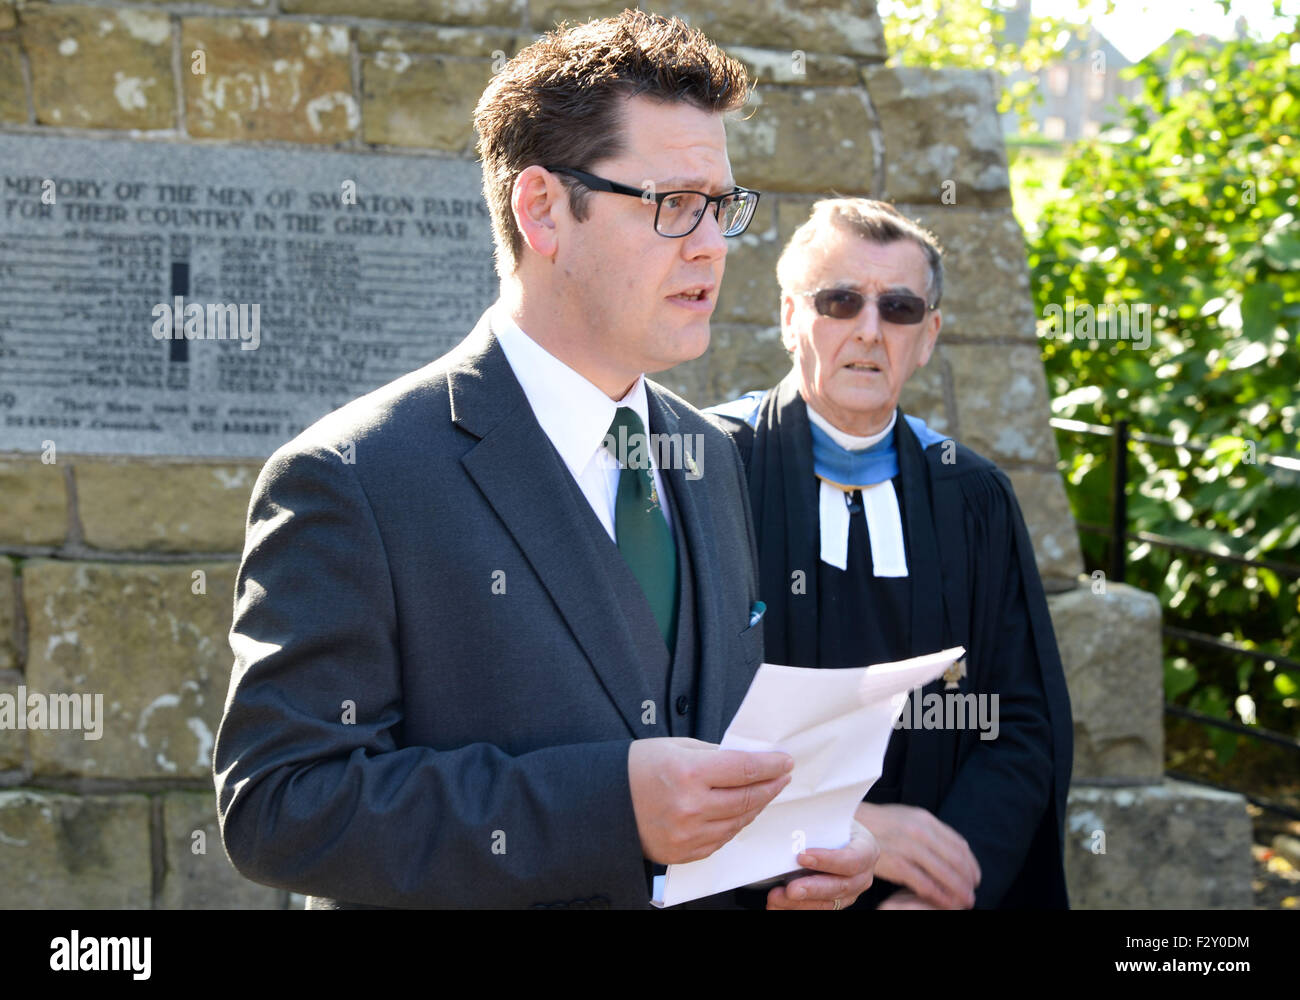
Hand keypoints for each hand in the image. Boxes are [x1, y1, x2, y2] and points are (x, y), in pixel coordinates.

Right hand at [628, 738, 792, 864]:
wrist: (604, 803)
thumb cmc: (636, 769)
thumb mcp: (675, 746)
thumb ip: (713, 754)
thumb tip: (744, 760)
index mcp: (688, 772)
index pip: (745, 769)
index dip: (770, 764)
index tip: (784, 760)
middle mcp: (691, 806)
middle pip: (747, 798)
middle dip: (771, 785)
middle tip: (782, 776)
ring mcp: (688, 834)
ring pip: (739, 822)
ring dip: (757, 806)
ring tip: (765, 793)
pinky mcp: (684, 853)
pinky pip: (721, 840)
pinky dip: (735, 825)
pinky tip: (740, 813)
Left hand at [765, 819, 878, 909]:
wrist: (838, 834)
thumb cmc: (832, 822)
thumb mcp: (832, 817)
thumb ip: (817, 821)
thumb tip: (790, 814)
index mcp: (866, 849)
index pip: (852, 859)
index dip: (828, 860)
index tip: (801, 856)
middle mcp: (862, 875)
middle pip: (840, 886)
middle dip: (813, 888)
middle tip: (790, 889)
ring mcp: (850, 893)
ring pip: (827, 903)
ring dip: (799, 903)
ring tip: (776, 898)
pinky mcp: (834, 902)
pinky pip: (816, 909)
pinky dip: (795, 908)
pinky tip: (776, 905)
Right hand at [854, 802, 979, 908]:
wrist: (847, 826)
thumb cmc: (875, 825)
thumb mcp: (905, 818)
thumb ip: (928, 831)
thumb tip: (951, 846)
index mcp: (924, 820)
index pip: (958, 844)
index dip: (971, 863)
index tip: (975, 876)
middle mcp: (920, 831)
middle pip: (955, 859)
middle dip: (968, 879)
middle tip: (972, 892)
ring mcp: (909, 847)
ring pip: (944, 873)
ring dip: (958, 890)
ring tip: (965, 901)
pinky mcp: (897, 863)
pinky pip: (925, 883)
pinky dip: (939, 895)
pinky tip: (945, 903)